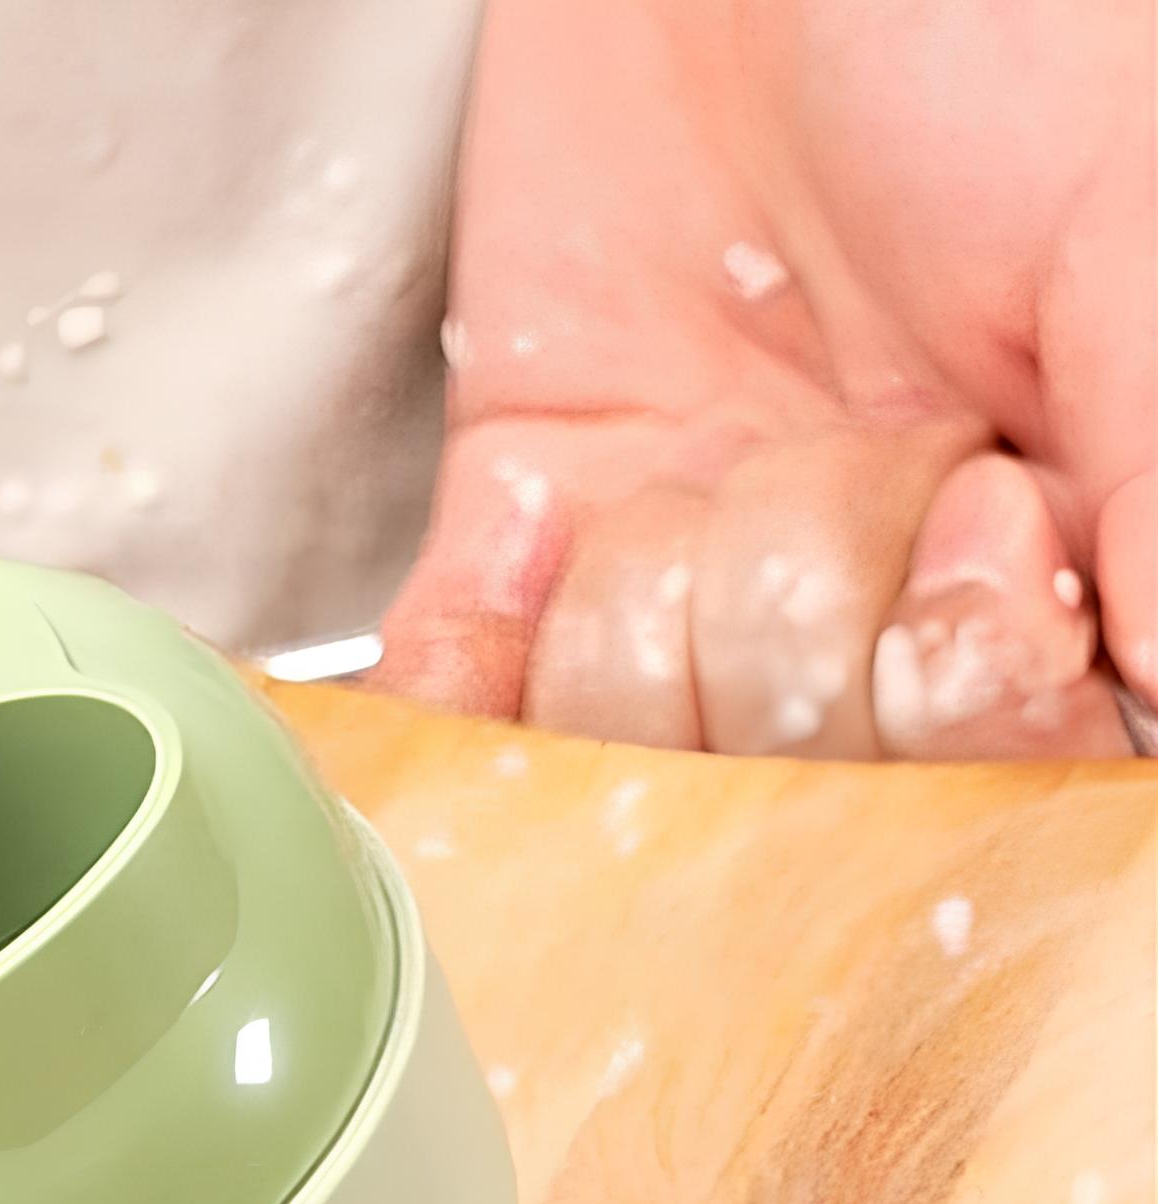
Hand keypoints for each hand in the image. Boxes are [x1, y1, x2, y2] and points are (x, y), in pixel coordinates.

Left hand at [378, 0, 1152, 757]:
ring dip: (640, 611)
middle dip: (801, 624)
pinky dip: (461, 675)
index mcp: (1040, 550)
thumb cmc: (987, 20)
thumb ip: (1154, 451)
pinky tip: (522, 553)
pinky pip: (462, 702)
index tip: (991, 524)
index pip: (997, 763)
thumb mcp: (1128, 214)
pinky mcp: (518, 537)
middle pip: (797, 781)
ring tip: (695, 460)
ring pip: (623, 752)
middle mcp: (858, 601)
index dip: (970, 685)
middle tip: (855, 450)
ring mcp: (682, 583)